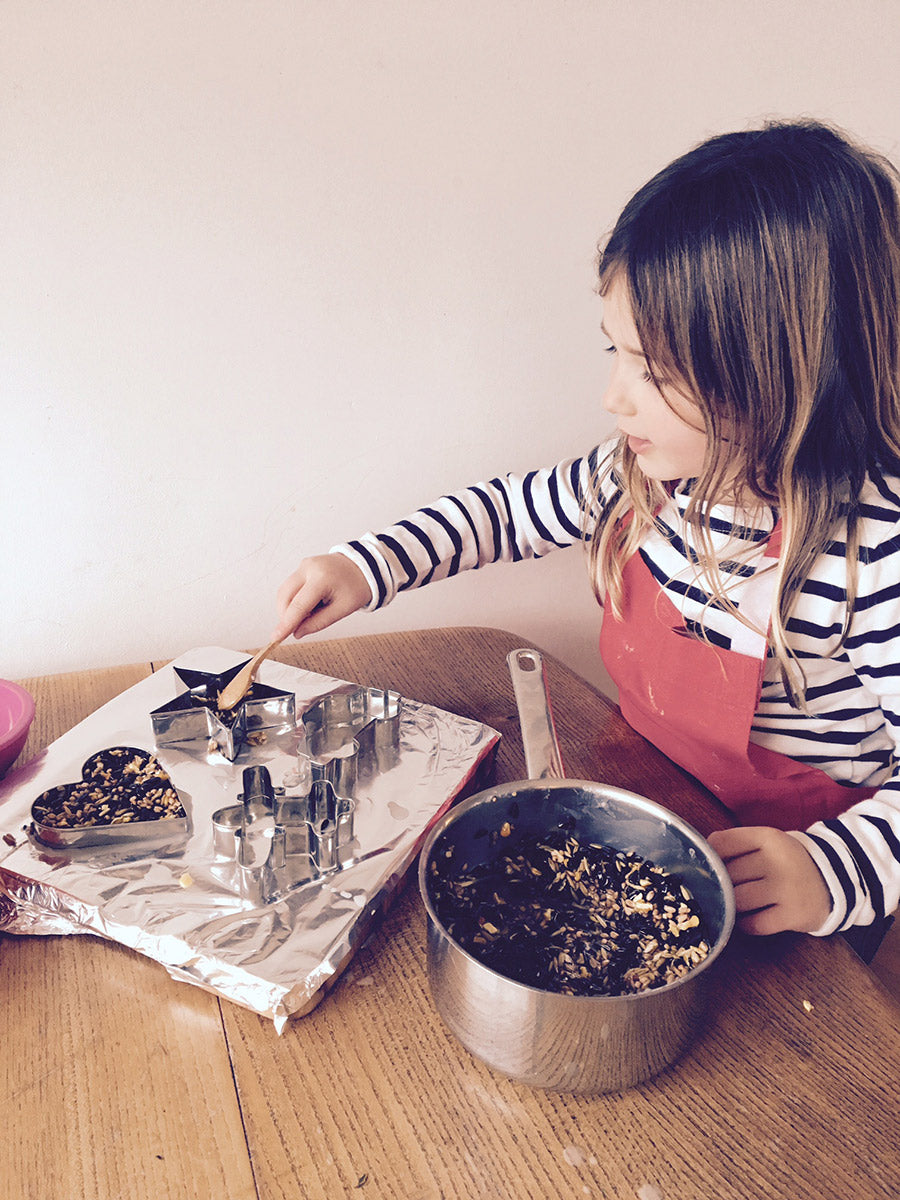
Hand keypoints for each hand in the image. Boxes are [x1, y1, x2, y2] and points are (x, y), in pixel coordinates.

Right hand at [273, 554, 371, 640]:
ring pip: (284, 592)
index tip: (275, 638)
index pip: (298, 605)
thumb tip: (297, 633)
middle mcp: (309, 568)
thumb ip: (319, 622)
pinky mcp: (302, 567)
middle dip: (287, 616)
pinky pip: (290, 587)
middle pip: (285, 597)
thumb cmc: (356, 587)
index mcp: (322, 578)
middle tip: (301, 627)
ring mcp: (303, 565)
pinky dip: (294, 600)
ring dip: (290, 608)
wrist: (363, 567)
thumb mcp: (343, 609)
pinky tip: (310, 604)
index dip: (286, 624)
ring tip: (312, 612)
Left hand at [707, 826, 831, 935]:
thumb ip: (736, 845)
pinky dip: (746, 924)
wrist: (832, 882)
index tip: (710, 865)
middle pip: (729, 875)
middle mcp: (778, 861)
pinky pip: (754, 924)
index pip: (724, 843)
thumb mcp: (766, 844)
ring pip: (739, 900)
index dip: (711, 856)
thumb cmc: (786, 863)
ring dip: (733, 905)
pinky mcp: (793, 916)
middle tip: (728, 888)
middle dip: (724, 884)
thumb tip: (700, 854)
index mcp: (769, 837)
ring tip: (739, 903)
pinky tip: (751, 918)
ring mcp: (787, 889)